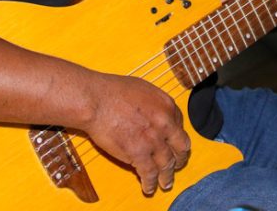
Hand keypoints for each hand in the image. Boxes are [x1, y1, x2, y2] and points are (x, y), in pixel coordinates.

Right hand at [82, 73, 190, 195]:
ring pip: (168, 164)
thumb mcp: (143, 89)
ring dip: (167, 176)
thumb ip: (154, 104)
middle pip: (181, 146)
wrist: (95, 100)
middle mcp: (165, 123)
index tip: (173, 144)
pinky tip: (149, 187)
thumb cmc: (111, 91)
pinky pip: (150, 173)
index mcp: (167, 105)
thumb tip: (154, 113)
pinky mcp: (139, 153)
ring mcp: (154, 139)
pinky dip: (150, 183)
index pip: (179, 126)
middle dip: (180, 158)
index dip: (176, 137)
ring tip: (166, 182)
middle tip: (177, 164)